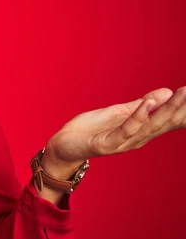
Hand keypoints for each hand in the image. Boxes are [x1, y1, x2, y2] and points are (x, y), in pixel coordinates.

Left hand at [45, 87, 185, 165]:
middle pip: (165, 122)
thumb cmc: (90, 130)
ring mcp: (123, 142)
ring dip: (166, 109)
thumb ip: (141, 104)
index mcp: (141, 130)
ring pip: (150, 125)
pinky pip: (126, 130)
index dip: (184, 108)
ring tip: (179, 93)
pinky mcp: (107, 144)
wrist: (64, 146)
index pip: (169, 119)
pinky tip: (146, 104)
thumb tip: (166, 92)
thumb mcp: (118, 112)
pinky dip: (137, 117)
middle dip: (182, 107)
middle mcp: (137, 138)